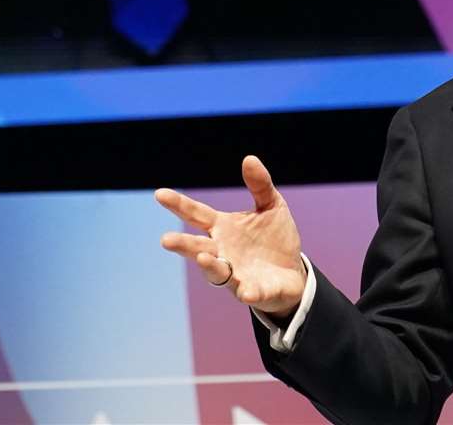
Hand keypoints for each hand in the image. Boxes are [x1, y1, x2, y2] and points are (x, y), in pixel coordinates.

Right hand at [155, 155, 306, 319]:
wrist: (292, 271)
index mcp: (222, 227)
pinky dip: (246, 290)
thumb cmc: (275, 237)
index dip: (179, 204)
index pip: (196, 214)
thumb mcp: (271, 205)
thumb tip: (249, 159)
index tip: (160, 194)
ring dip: (209, 265)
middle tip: (166, 240)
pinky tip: (246, 289)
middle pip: (197, 246)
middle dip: (182, 244)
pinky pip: (247, 292)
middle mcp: (222, 250)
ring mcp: (234, 273)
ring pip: (216, 271)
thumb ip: (260, 185)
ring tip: (202, 256)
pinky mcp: (252, 291)